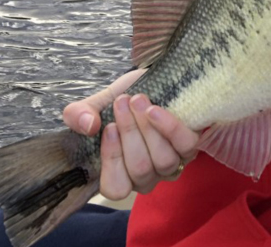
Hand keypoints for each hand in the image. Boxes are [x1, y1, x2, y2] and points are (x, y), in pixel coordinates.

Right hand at [63, 69, 199, 198]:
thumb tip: (87, 125)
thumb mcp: (98, 104)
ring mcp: (171, 164)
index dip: (112, 161)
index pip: (116, 188)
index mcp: (121, 173)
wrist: (155, 81)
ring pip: (163, 160)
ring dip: (148, 128)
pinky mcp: (190, 147)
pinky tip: (155, 110)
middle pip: (140, 170)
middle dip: (130, 133)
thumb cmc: (124, 99)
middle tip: (122, 102)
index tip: (109, 127)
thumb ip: (79, 114)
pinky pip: (184, 145)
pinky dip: (169, 127)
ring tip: (138, 100)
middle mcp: (147, 176)